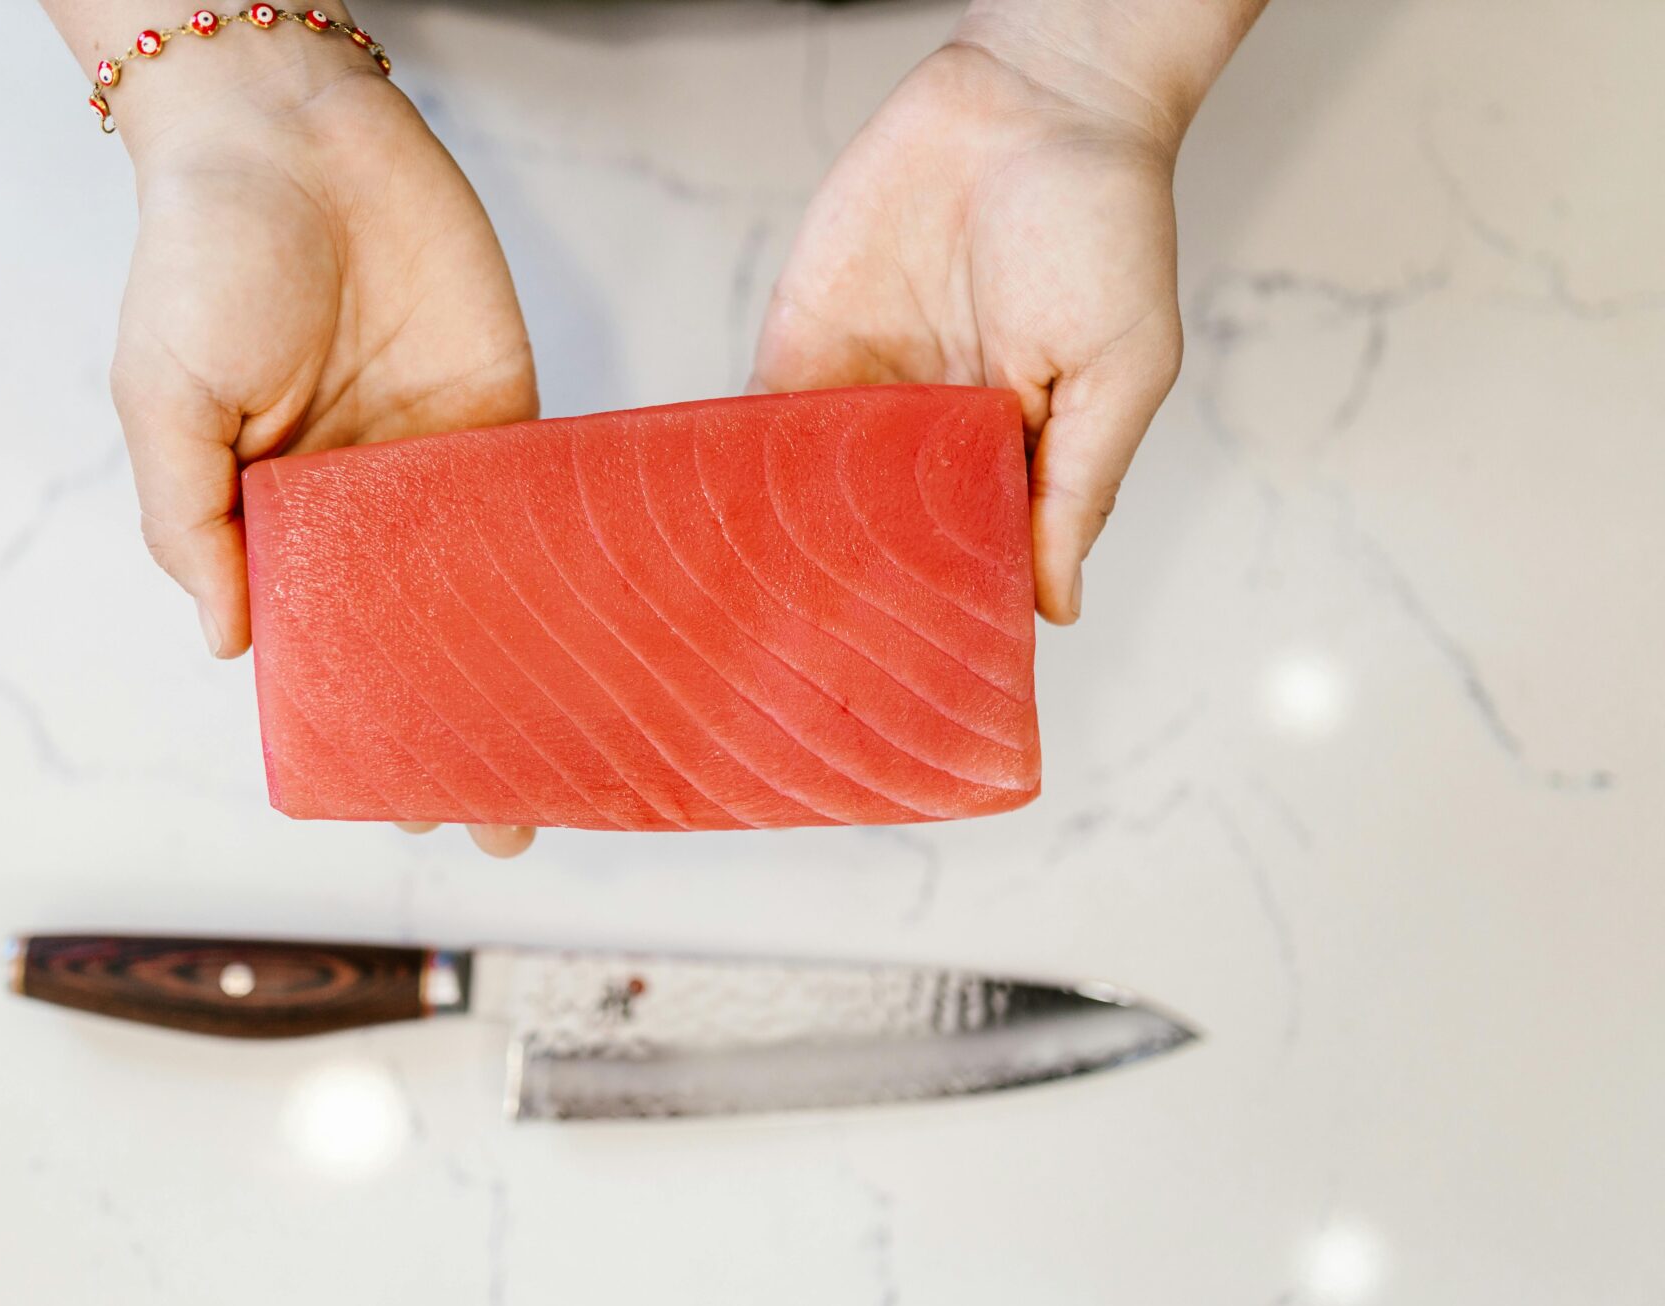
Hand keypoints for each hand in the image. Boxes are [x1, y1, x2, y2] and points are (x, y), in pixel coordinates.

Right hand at [105, 33, 538, 856]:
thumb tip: (230, 646)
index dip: (355, 718)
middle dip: (458, 723)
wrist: (295, 130)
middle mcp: (358, 506)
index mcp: (268, 516)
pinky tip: (601, 645)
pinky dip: (571, 575)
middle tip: (504, 818)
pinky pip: (540, 505)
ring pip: (489, 592)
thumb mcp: (164, 399)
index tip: (394, 801)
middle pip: (415, 636)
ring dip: (527, 674)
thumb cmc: (206, 256)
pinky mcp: (507, 410)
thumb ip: (193, 522)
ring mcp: (436, 465)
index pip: (317, 642)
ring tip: (571, 765)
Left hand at [751, 37, 1189, 624]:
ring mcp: (861, 399)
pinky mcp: (802, 348)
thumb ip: (1078, 488)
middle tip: (817, 674)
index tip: (917, 678)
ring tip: (754, 627)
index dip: (944, 612)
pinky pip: (758, 428)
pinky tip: (713, 530)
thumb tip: (1059, 606)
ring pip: (810, 503)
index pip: (969, 559)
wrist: (1030, 99)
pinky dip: (734, 474)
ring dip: (783, 552)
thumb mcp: (1120, 370)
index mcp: (1013, 457)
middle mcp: (931, 441)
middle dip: (849, 600)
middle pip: (878, 545)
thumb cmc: (1101, 225)